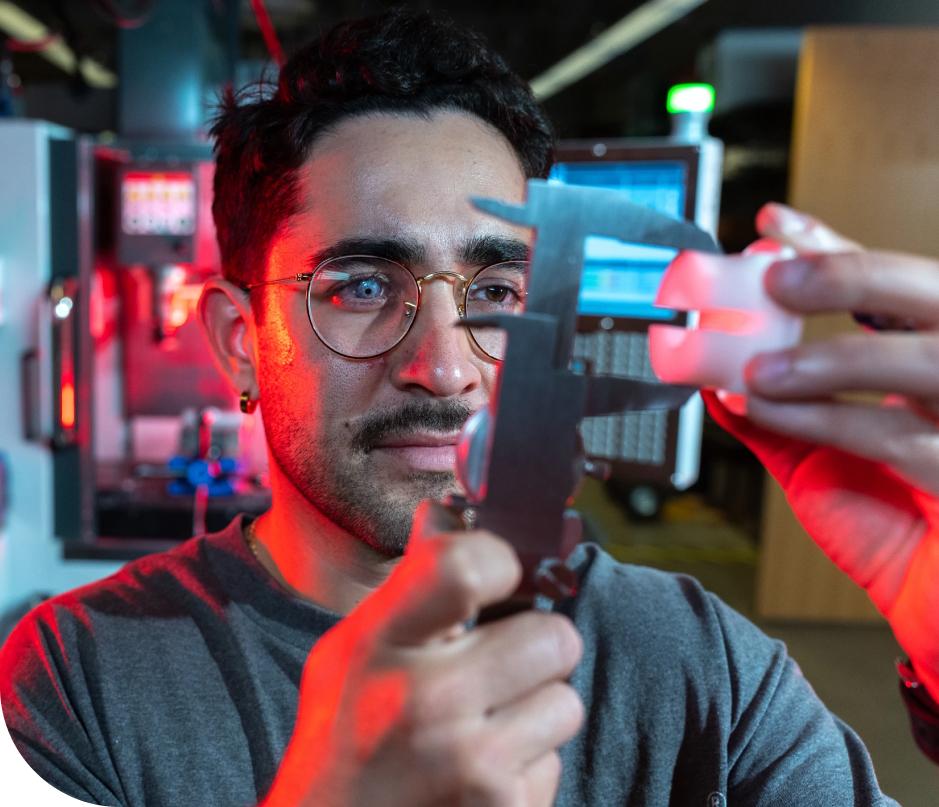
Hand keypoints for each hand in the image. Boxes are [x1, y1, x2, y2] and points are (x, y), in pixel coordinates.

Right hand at [262, 501, 584, 806]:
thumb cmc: (343, 737)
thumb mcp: (351, 650)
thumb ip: (409, 585)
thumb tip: (445, 511)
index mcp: (376, 645)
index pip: (467, 565)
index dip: (502, 561)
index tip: (499, 577)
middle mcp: (423, 701)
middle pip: (552, 636)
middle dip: (536, 648)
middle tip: (501, 664)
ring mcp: (468, 764)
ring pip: (565, 702)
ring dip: (537, 710)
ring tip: (486, 724)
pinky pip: (555, 763)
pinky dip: (528, 765)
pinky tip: (481, 772)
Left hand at [705, 203, 938, 700]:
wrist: (935, 600)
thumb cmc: (889, 521)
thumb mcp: (822, 459)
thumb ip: (779, 416)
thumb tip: (718, 378)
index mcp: (928, 353)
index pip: (886, 283)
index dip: (830, 245)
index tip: (770, 224)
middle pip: (926, 292)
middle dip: (849, 275)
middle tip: (775, 275)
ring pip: (922, 358)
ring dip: (830, 357)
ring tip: (759, 368)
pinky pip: (894, 436)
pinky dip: (821, 419)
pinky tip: (767, 411)